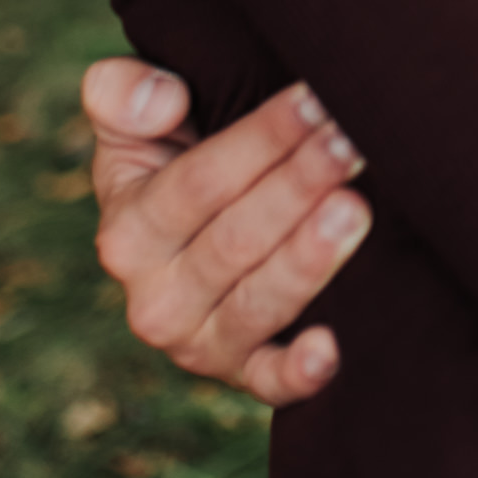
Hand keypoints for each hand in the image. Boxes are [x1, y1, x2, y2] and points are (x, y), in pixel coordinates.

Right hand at [83, 58, 368, 406]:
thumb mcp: (135, 125)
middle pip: (237, 238)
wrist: (201, 232)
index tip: (316, 97)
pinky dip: (298, 373)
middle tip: (354, 139)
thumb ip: (121, 94)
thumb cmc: (176, 161)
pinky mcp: (243, 373)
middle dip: (300, 184)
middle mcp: (155, 299)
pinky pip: (269, 382)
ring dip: (310, 257)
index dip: (261, 139)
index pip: (200, 182)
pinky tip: (331, 349)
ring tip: (356, 209)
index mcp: (127, 232)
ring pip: (259, 301)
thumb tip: (162, 101)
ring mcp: (199, 344)